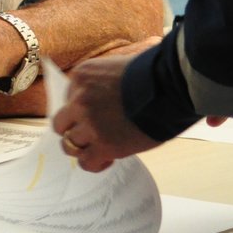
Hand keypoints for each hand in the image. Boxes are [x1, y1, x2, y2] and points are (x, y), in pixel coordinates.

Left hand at [53, 53, 160, 171]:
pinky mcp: (103, 145)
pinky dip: (94, 163)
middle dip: (74, 129)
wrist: (171, 86)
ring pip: (69, 145)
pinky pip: (86, 162)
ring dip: (83, 148)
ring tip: (99, 147)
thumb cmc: (152, 76)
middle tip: (90, 134)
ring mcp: (89, 124)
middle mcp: (79, 100)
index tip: (93, 116)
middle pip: (61, 123)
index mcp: (81, 76)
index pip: (68, 99)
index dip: (80, 110)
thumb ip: (100, 85)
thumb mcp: (116, 69)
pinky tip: (108, 159)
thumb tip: (97, 104)